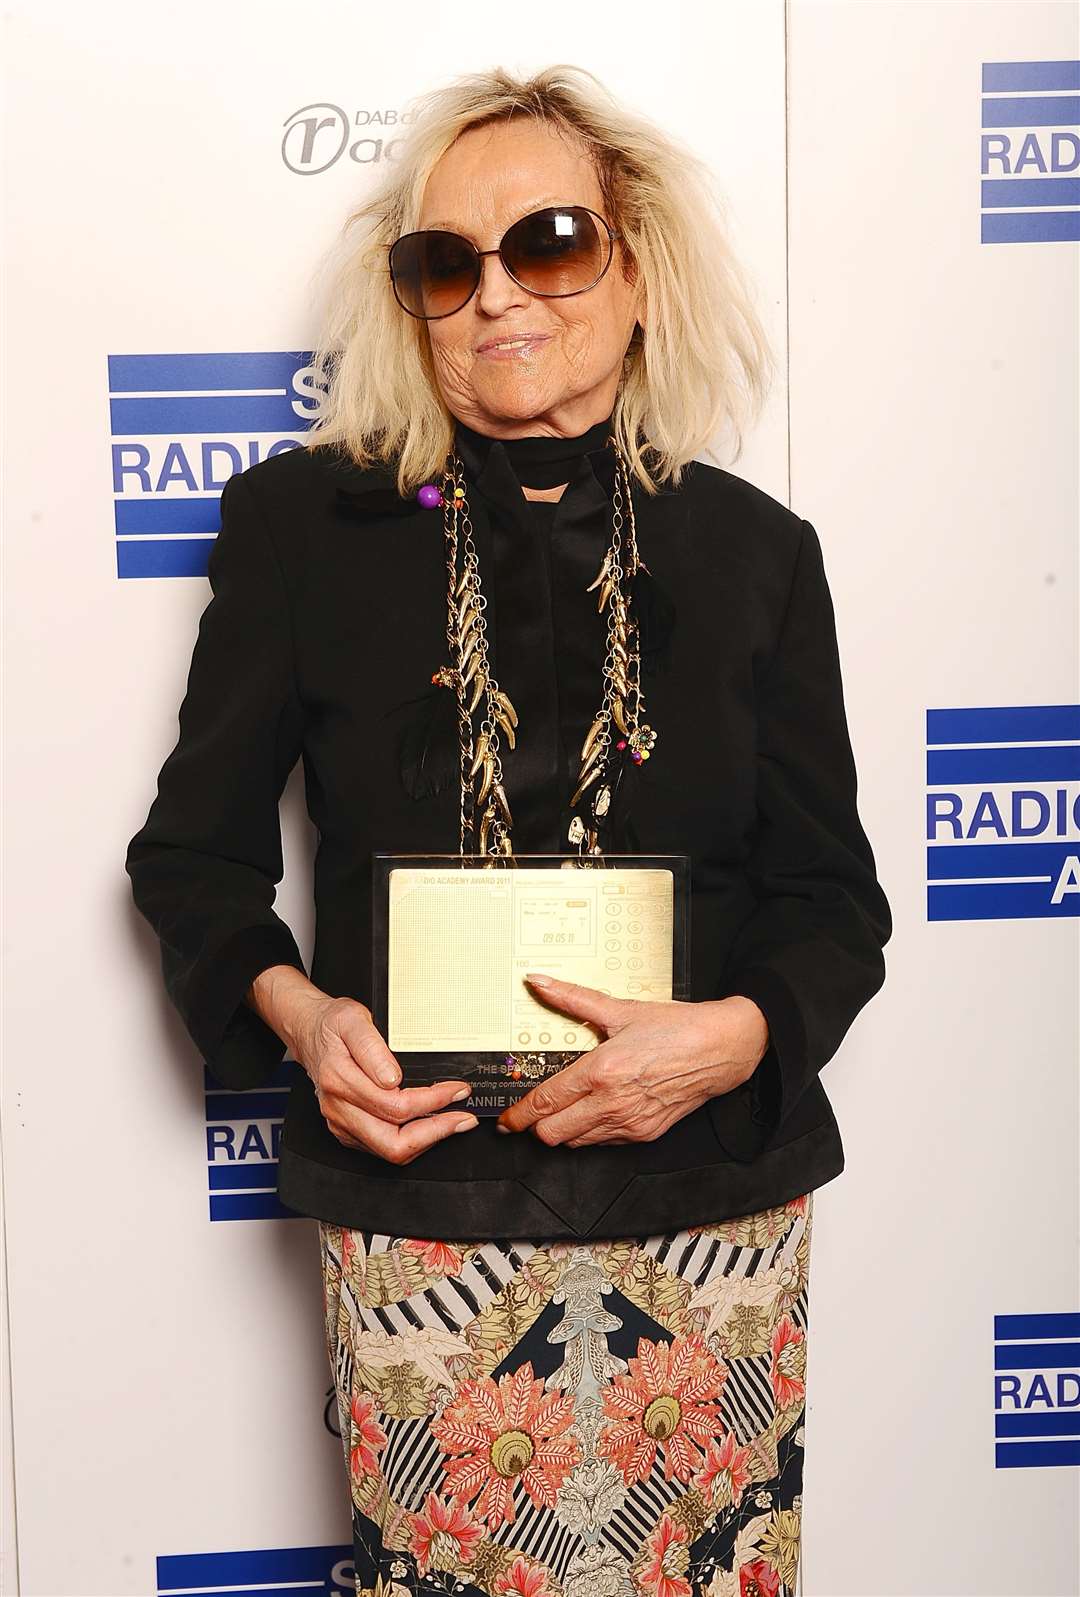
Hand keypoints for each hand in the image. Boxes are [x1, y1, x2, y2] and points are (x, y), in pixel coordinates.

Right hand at [287, 990, 477, 1163]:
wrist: (309, 1032)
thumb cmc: (332, 1025)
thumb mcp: (353, 1020)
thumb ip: (372, 1048)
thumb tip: (393, 1078)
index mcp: (340, 1080)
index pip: (396, 1106)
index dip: (432, 1102)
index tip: (455, 1090)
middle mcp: (339, 1108)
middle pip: (393, 1143)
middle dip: (435, 1133)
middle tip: (462, 1118)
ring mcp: (341, 1123)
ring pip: (389, 1151)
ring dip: (426, 1139)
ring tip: (452, 1121)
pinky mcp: (346, 1130)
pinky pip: (382, 1147)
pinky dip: (411, 1139)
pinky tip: (428, 1124)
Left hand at [496, 975, 769, 1147]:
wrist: (720, 1049)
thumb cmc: (674, 1028)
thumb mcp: (620, 1009)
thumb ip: (572, 998)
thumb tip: (538, 981)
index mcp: (600, 1071)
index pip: (545, 1103)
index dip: (519, 1115)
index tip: (506, 1120)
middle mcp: (611, 1103)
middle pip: (552, 1135)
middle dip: (536, 1127)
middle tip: (531, 1114)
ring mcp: (628, 1123)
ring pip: (576, 1143)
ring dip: (563, 1131)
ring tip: (563, 1110)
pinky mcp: (644, 1134)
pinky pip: (603, 1143)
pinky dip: (591, 1132)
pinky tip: (594, 1112)